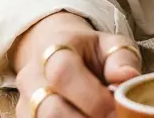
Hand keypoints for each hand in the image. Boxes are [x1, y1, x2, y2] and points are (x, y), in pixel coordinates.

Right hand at [11, 11, 142, 116]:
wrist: (57, 54)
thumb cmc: (89, 52)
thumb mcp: (110, 44)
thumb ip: (121, 57)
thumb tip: (127, 76)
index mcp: (53, 48)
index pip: (63, 73)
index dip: (92, 97)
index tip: (116, 108)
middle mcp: (32, 75)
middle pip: (50, 110)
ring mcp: (25, 101)